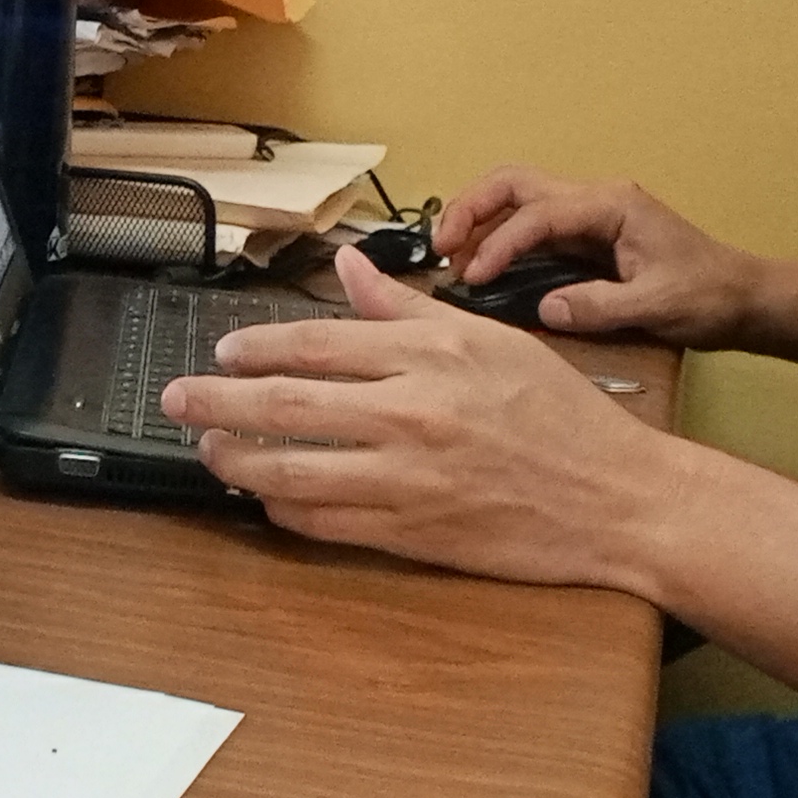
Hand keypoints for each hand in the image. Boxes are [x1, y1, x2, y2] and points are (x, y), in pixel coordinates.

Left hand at [155, 246, 676, 581]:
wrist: (621, 498)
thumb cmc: (563, 417)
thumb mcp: (494, 338)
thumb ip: (411, 306)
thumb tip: (349, 264)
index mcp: (433, 353)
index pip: (319, 342)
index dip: (257, 347)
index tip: (223, 351)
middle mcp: (414, 410)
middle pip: (288, 403)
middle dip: (217, 402)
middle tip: (176, 400)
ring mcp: (410, 477)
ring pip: (293, 469)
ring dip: (237, 461)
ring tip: (208, 451)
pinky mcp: (414, 532)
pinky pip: (327, 522)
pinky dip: (284, 509)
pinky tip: (264, 498)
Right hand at [440, 165, 766, 349]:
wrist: (746, 298)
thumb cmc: (711, 296)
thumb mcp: (657, 305)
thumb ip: (598, 306)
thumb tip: (544, 308)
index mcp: (612, 206)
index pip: (537, 215)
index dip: (500, 245)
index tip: (474, 277)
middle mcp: (596, 200)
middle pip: (515, 183)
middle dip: (471, 208)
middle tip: (441, 246)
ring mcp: (591, 216)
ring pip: (518, 199)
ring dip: (480, 221)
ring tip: (451, 257)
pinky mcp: (588, 237)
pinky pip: (532, 226)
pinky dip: (500, 239)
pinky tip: (484, 266)